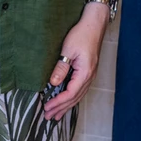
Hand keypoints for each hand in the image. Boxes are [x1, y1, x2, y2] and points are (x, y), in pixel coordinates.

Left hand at [43, 3, 109, 120]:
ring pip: (78, 95)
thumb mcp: (68, 50)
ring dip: (66, 105)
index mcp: (85, 73)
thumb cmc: (82, 34)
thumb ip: (61, 67)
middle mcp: (89, 76)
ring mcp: (90, 74)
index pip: (70, 94)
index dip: (58, 102)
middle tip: (48, 116)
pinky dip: (71, 97)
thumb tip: (53, 83)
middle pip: (74, 98)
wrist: (94, 23)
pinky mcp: (88, 71)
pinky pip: (79, 89)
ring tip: (56, 114)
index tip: (47, 107)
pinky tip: (66, 101)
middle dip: (61, 108)